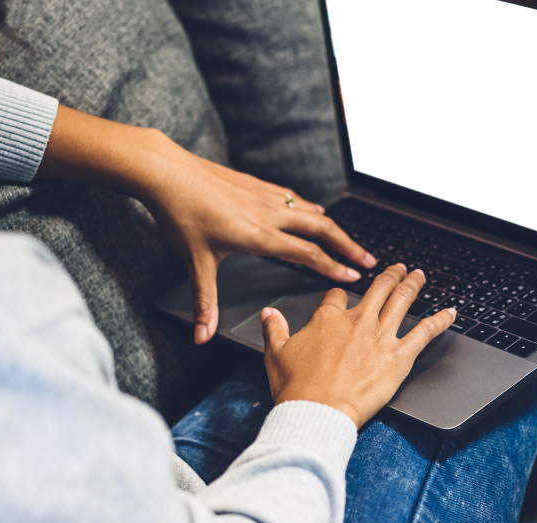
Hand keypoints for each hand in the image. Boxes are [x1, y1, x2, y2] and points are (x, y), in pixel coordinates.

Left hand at [36, 107, 377, 344]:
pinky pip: (293, 198)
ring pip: (311, 211)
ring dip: (333, 227)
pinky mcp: (257, 184)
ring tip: (348, 240)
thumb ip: (204, 302)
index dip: (333, 267)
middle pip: (322, 229)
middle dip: (348, 246)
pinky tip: (313, 209)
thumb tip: (202, 336)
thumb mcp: (194, 263)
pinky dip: (309, 207)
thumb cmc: (180, 215)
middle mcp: (269, 214)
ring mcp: (265, 196)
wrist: (167, 171)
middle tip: (368, 259)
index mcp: (259, 236)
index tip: (354, 276)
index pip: (307, 254)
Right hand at [261, 265, 456, 427]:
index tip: (343, 297)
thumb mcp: (276, 354)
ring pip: (402, 301)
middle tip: (399, 269)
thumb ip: (274, 329)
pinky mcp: (399, 356)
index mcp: (327, 319)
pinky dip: (440, 321)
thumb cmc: (297, 389)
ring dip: (413, 285)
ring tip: (419, 275)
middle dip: (390, 276)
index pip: (337, 296)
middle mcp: (357, 321)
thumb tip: (269, 314)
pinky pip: (425, 332)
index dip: (341, 295)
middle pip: (378, 289)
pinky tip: (450, 312)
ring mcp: (380, 336)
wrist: (318, 411)